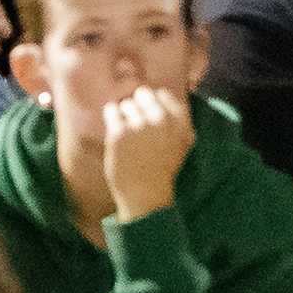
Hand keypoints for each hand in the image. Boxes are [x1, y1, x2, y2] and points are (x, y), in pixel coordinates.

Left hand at [99, 84, 197, 220]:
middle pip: (143, 94)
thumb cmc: (162, 171)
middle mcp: (162, 120)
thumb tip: (160, 93)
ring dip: (124, 116)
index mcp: (181, 123)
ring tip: (130, 140)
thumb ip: (175, 119)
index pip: (163, 94)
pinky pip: (111, 110)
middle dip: (138, 107)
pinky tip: (118, 138)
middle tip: (138, 131)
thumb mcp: (181, 145)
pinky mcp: (120, 131)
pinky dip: (111, 120)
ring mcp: (140, 124)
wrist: (147, 199)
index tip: (151, 123)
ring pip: (126, 103)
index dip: (153, 107)